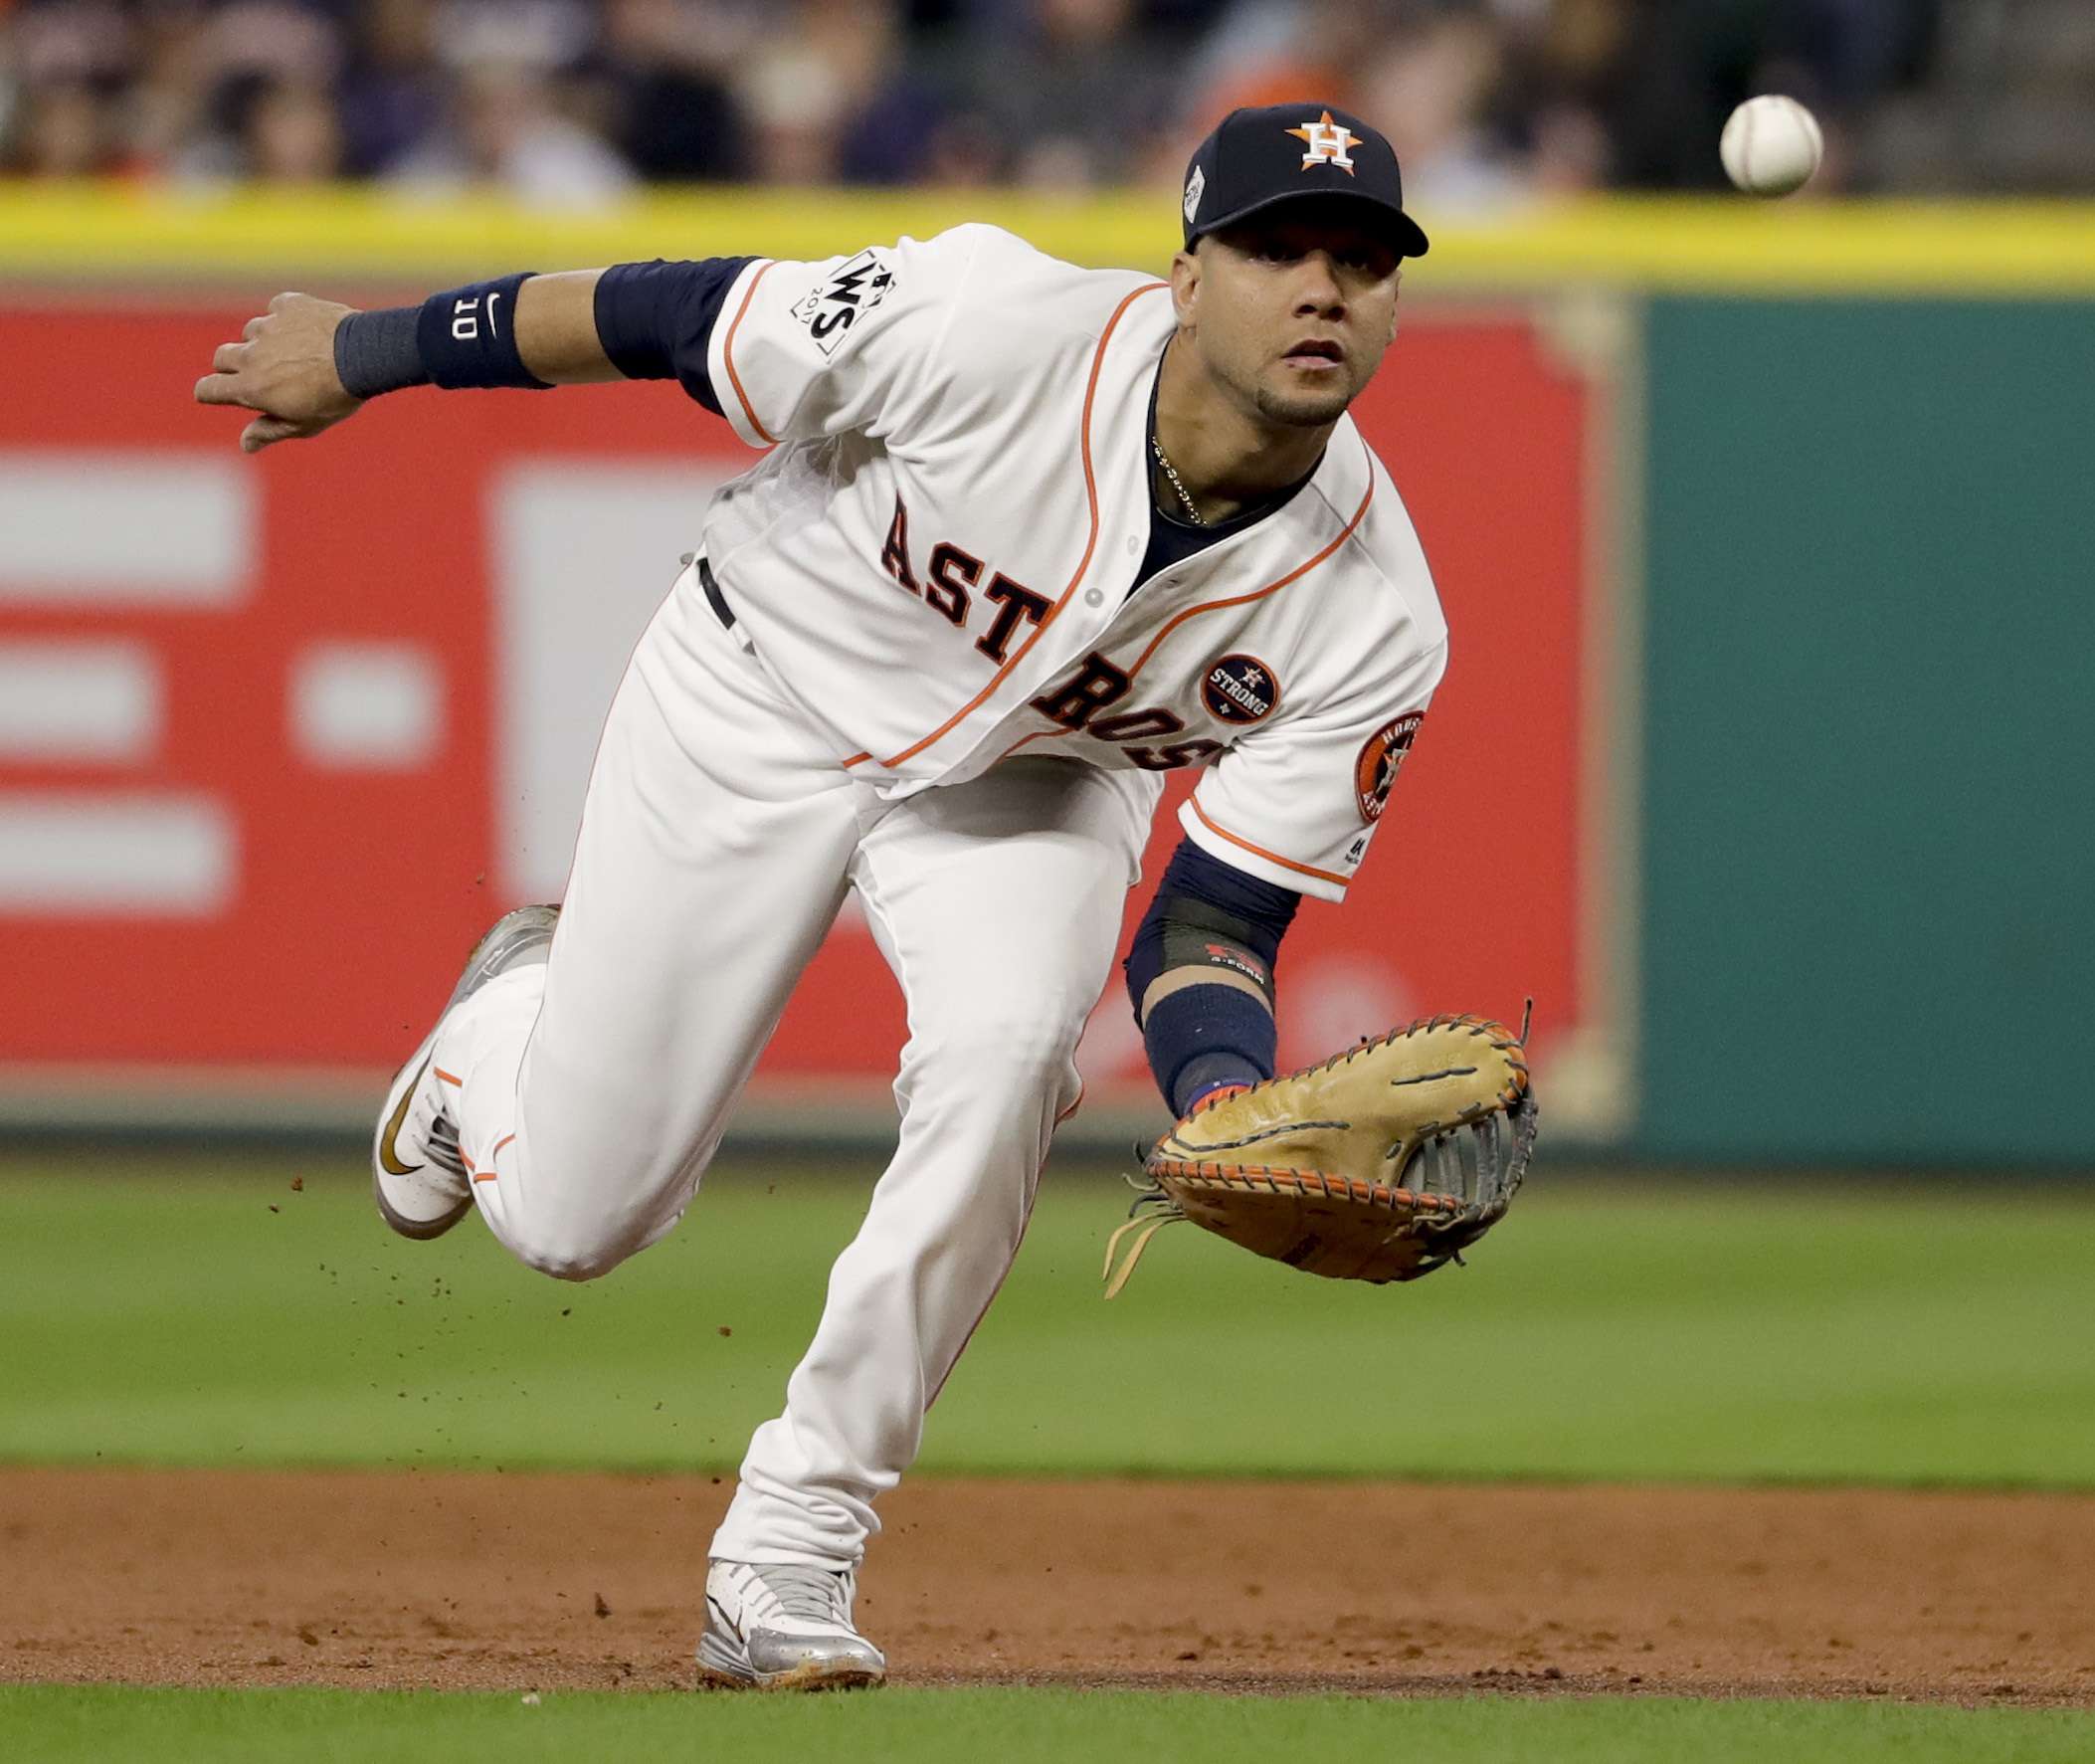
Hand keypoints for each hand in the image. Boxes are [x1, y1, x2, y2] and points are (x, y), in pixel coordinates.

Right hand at [194, 292, 363, 453]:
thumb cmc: (335, 397)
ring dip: (264, 342)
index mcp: (250, 387)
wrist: (363, 357)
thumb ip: (270, 431)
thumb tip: (245, 445)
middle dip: (233, 366)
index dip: (209, 393)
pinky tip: (308, 332)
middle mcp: (252, 354)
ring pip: (251, 332)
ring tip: (296, 354)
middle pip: (222, 356)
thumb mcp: (304, 424)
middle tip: (261, 374)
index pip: (208, 389)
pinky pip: (277, 311)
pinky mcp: (287, 305)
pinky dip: (287, 320)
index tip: (216, 394)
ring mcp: (268, 327)